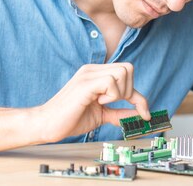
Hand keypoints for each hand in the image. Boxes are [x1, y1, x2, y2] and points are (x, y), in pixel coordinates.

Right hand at [33, 63, 150, 142]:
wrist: (48, 124)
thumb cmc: (70, 119)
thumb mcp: (102, 115)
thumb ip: (119, 113)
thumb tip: (139, 116)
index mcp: (95, 75)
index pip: (127, 74)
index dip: (139, 96)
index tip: (144, 114)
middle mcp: (92, 70)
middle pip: (128, 68)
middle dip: (130, 92)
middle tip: (116, 106)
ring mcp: (87, 75)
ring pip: (122, 72)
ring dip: (120, 93)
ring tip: (104, 103)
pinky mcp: (85, 84)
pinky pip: (111, 82)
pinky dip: (112, 95)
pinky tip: (98, 102)